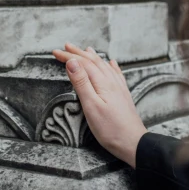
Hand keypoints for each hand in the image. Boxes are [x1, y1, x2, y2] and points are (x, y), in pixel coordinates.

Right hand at [52, 43, 146, 167]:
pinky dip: (111, 66)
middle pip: (94, 62)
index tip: (55, 52)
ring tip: (86, 50)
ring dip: (93, 57)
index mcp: (102, 83)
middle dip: (78, 53)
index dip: (68, 57)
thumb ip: (81, 83)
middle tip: (66, 46)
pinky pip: (116, 74)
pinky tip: (112, 63)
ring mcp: (119, 88)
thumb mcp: (91, 106)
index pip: (83, 64)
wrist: (133, 143)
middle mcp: (112, 82)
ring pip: (104, 66)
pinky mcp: (123, 95)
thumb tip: (72, 62)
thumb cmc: (110, 129)